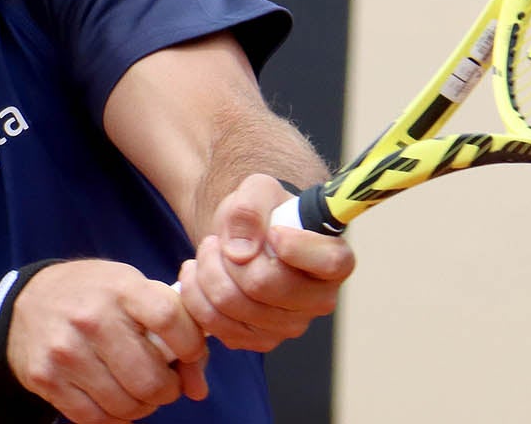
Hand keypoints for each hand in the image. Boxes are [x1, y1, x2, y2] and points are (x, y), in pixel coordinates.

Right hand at [7, 260, 208, 422]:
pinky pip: (95, 418)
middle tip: (165, 383)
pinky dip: (116, 418)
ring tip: (140, 392)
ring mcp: (65, 351)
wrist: (30, 300)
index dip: (191, 345)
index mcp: (120, 288)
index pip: (170, 319)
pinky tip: (117, 401)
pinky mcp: (46, 378)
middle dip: (168, 389)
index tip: (189, 353)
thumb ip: (175, 327)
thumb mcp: (134, 290)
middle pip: (150, 377)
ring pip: (125, 405)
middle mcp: (91, 318)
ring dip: (143, 406)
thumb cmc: (96, 295)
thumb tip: (199, 388)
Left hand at [178, 174, 355, 351]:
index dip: (294, 246)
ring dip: (207, 272)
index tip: (272, 230)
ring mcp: (290, 326)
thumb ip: (251, 208)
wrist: (243, 238)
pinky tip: (199, 275)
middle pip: (263, 285)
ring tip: (207, 252)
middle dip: (227, 257)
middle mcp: (319, 300)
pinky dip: (196, 295)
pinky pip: (214, 323)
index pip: (328, 262)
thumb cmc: (262, 214)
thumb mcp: (258, 190)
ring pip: (231, 304)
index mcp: (335, 260)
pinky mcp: (259, 341)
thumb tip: (241, 251)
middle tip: (216, 240)